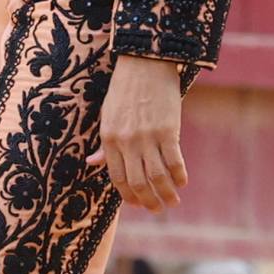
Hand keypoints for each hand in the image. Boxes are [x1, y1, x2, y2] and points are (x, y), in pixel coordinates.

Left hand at [91, 55, 187, 211]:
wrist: (144, 63)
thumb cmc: (124, 90)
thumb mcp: (107, 115)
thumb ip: (104, 143)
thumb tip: (91, 163)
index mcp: (108, 138)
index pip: (117, 177)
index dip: (128, 195)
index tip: (138, 204)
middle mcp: (126, 141)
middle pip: (138, 182)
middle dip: (149, 201)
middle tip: (159, 210)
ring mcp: (147, 136)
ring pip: (157, 176)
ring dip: (166, 193)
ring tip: (173, 201)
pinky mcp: (167, 130)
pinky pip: (174, 161)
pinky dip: (179, 175)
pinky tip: (182, 182)